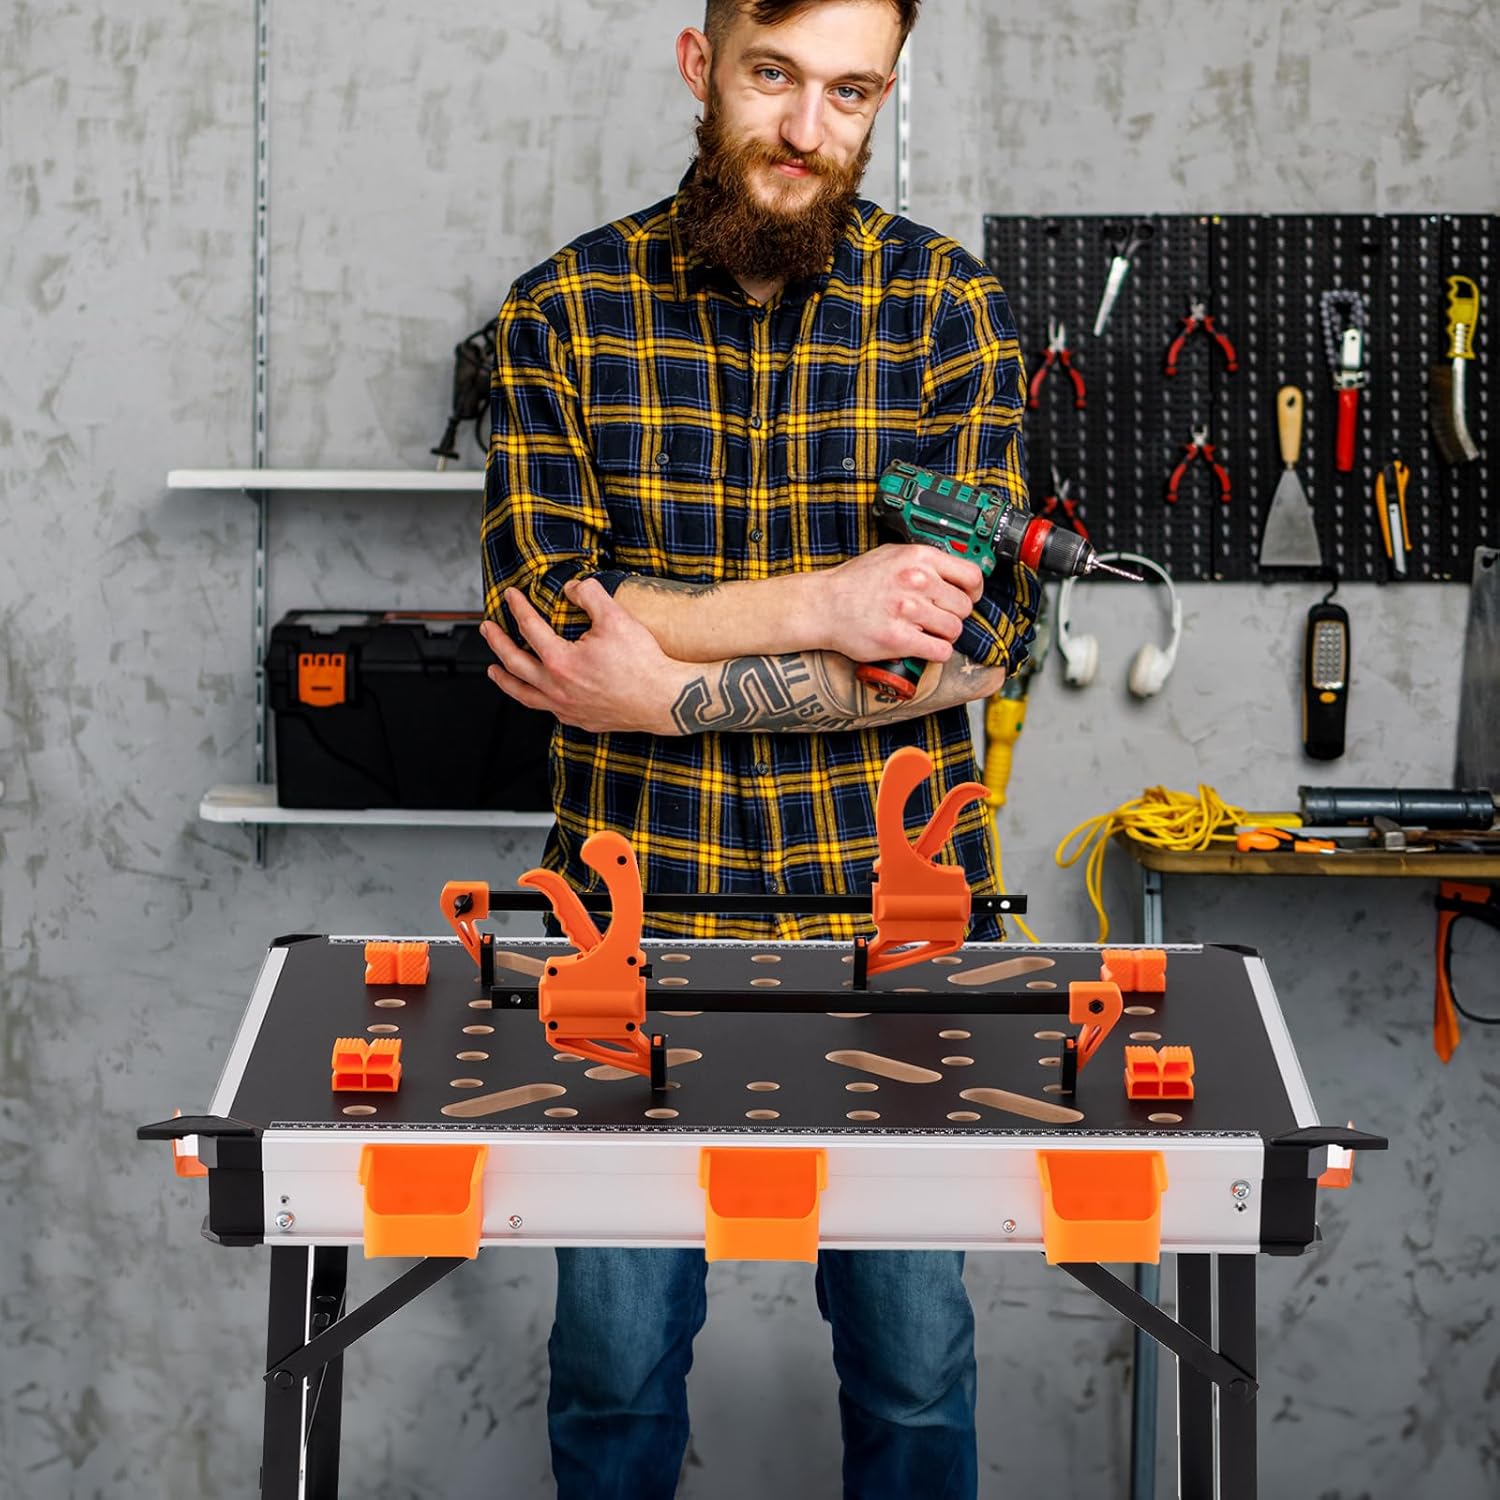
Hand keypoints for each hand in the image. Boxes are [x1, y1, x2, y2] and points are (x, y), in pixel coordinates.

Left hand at [481, 580, 688, 734]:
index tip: (511, 596)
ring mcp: (566, 707)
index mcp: (560, 661)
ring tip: (494, 671)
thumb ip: (590, 595)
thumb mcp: (617, 618)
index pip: (529, 628)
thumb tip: (574, 587)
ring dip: (506, 680)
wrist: (665, 700)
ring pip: (524, 694)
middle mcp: (556, 688)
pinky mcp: (579, 720)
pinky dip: (535, 698)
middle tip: (487, 629)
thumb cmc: (643, 663)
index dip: (517, 607)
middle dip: (497, 643)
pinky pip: (547, 709)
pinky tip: (536, 693)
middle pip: (515, 663)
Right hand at [820, 544, 983, 664]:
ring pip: (954, 630)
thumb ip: (924, 561)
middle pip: (964, 607)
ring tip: (924, 632)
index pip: (972, 576)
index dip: (973, 591)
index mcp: (919, 558)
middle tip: (935, 619)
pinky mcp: (899, 639)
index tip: (966, 598)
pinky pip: (940, 651)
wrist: (823, 605)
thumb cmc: (854, 583)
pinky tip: (921, 647)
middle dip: (953, 616)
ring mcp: (908, 610)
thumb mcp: (892, 555)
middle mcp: (917, 581)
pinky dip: (935, 653)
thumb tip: (954, 572)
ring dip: (943, 635)